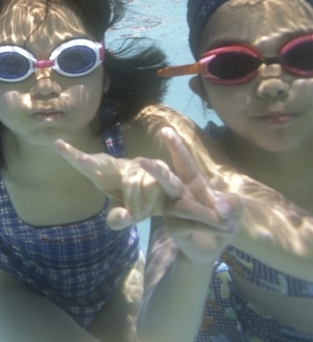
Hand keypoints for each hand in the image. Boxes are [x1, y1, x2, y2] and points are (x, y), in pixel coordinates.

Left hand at [55, 139, 178, 228]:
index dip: (71, 155)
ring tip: (138, 215)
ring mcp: (136, 164)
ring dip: (134, 202)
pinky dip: (149, 200)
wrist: (166, 198)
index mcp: (104, 174)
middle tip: (79, 160)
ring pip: (131, 182)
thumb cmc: (136, 203)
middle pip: (102, 161)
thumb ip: (118, 219)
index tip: (57, 144)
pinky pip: (151, 182)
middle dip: (89, 161)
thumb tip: (125, 217)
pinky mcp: (157, 165)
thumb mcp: (125, 215)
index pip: (85, 164)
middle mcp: (117, 166)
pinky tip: (149, 210)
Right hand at [141, 128, 240, 264]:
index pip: (184, 163)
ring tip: (230, 224)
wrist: (213, 248)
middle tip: (142, 162)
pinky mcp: (174, 228)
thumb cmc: (221, 221)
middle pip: (166, 180)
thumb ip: (233, 203)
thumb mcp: (234, 209)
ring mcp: (172, 211)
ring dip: (210, 215)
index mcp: (192, 183)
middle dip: (156, 171)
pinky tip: (226, 231)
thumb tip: (221, 208)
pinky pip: (190, 224)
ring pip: (185, 207)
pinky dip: (212, 228)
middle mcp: (178, 194)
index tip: (166, 130)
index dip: (176, 147)